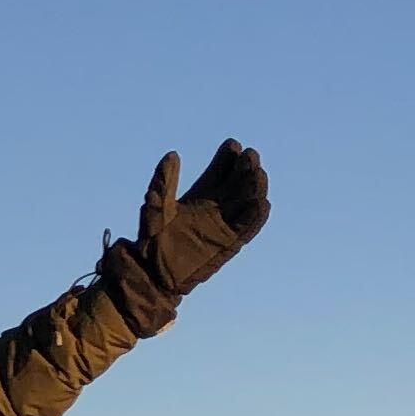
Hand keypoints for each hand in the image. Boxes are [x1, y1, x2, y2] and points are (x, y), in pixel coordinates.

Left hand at [131, 139, 268, 299]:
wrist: (153, 270)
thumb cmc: (152, 238)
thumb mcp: (156, 204)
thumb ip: (164, 182)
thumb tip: (172, 154)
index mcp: (201, 193)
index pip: (221, 169)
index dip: (228, 157)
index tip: (232, 145)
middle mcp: (217, 205)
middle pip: (238, 182)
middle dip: (245, 168)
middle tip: (249, 155)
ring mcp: (224, 223)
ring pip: (247, 201)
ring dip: (255, 188)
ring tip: (258, 173)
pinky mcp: (229, 243)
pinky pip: (247, 228)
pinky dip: (256, 217)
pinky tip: (262, 203)